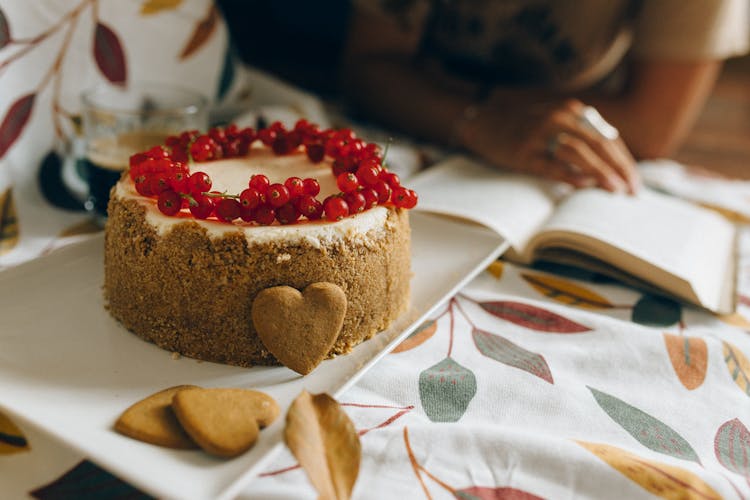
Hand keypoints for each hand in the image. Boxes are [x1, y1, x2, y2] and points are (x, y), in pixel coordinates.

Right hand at [460, 97, 640, 193]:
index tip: (634, 182)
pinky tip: (584, 186)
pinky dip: (570, 175)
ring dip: (600, 172)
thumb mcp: (556, 125)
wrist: (484, 124)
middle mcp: (559, 118)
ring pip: (579, 152)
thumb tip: (612, 166)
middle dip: (619, 169)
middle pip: (599, 144)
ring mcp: (540, 133)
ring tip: (614, 190)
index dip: (624, 161)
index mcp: (572, 111)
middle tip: (631, 191)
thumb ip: (582, 138)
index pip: (607, 138)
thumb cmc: (525, 130)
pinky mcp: (524, 151)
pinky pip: (551, 164)